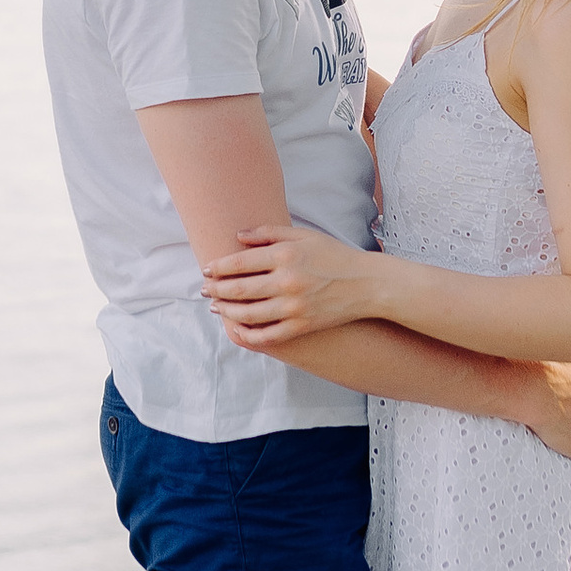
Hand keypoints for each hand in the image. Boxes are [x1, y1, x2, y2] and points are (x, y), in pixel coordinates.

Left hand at [204, 220, 377, 348]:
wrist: (366, 284)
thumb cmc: (334, 256)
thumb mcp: (304, 236)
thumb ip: (269, 234)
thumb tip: (238, 236)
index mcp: (286, 255)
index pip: (240, 263)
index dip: (218, 267)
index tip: (206, 270)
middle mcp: (288, 281)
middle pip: (239, 289)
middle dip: (216, 290)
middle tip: (204, 290)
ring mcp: (294, 307)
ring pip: (248, 314)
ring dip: (227, 312)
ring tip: (217, 307)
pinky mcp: (301, 326)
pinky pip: (267, 335)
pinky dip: (248, 335)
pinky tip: (237, 329)